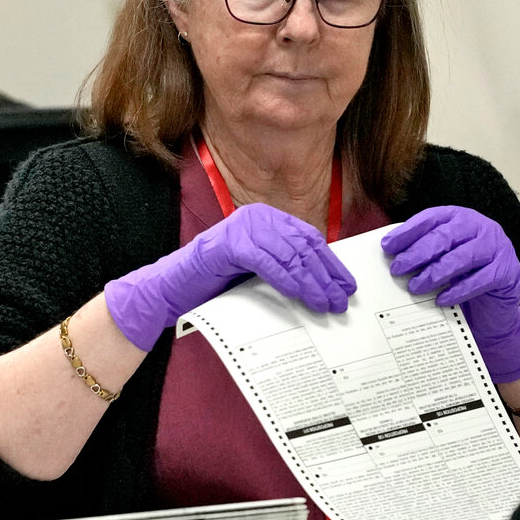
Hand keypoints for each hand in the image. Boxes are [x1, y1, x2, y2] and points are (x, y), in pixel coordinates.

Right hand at [104, 203, 355, 350]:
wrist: (174, 288)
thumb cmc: (217, 282)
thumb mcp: (259, 269)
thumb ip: (286, 265)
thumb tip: (326, 281)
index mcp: (266, 218)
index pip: (308, 239)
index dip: (330, 263)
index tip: (346, 285)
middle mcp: (256, 216)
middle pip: (302, 246)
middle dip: (324, 276)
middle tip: (339, 300)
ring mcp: (241, 227)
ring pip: (288, 255)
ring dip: (310, 282)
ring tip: (324, 303)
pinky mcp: (229, 244)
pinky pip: (266, 262)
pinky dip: (286, 279)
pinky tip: (300, 295)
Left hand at [381, 206, 519, 382]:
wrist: (493, 310)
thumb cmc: (460, 278)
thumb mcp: (439, 259)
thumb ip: (421, 251)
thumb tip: (388, 252)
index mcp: (461, 218)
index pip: (431, 219)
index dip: (407, 232)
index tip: (387, 247)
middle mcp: (482, 228)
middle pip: (445, 236)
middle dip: (417, 253)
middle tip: (397, 269)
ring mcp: (499, 248)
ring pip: (462, 257)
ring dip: (435, 273)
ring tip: (415, 287)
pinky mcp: (509, 272)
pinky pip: (480, 280)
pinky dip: (458, 290)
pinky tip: (441, 299)